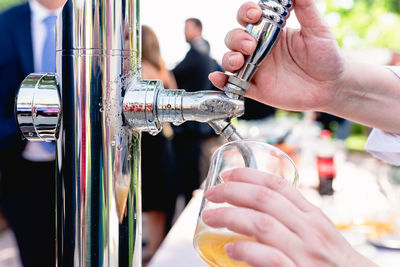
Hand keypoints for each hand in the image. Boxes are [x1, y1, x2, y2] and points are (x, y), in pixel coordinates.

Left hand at [202, 168, 377, 266]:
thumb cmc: (332, 261)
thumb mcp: (318, 231)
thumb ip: (293, 217)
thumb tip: (258, 206)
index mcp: (311, 215)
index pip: (278, 185)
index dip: (249, 175)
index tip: (228, 174)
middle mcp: (309, 230)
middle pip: (264, 198)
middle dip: (232, 191)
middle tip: (212, 193)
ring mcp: (304, 252)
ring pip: (262, 223)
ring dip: (230, 216)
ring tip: (211, 216)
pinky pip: (269, 257)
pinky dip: (246, 250)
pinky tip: (230, 249)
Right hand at [209, 1, 344, 111]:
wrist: (332, 86)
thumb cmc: (326, 55)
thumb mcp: (317, 29)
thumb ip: (305, 7)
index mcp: (270, 31)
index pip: (249, 17)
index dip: (247, 13)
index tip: (256, 13)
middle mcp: (259, 48)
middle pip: (235, 37)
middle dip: (237, 38)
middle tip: (251, 44)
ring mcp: (255, 69)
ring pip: (230, 59)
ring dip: (229, 57)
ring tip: (239, 60)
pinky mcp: (255, 88)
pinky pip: (233, 84)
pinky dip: (222, 81)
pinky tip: (217, 78)